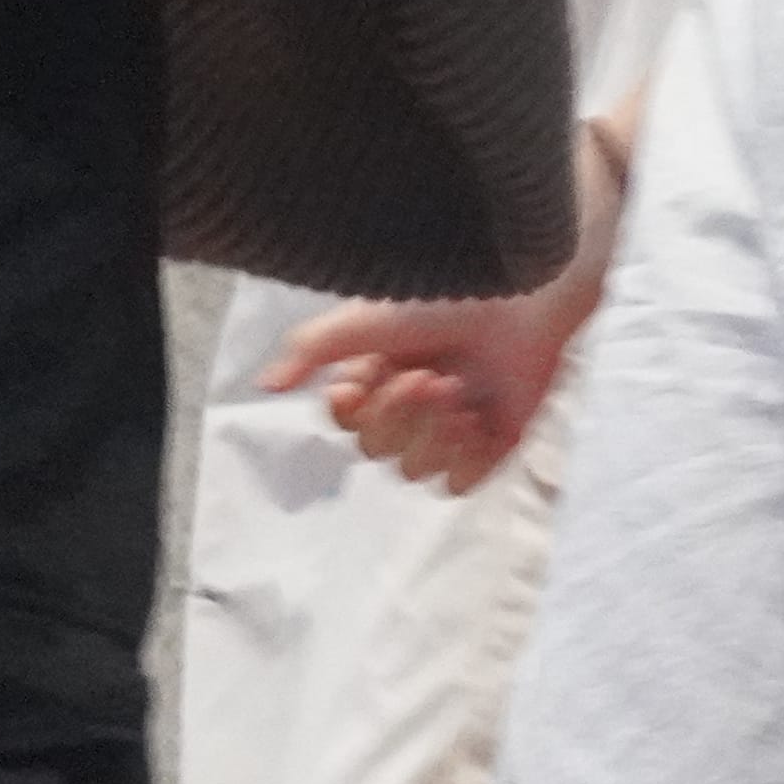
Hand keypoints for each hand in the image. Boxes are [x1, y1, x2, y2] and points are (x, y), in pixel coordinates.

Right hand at [263, 270, 590, 493]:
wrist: (518, 301)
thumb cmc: (441, 298)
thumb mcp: (363, 320)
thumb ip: (310, 350)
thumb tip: (264, 385)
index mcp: (377, 375)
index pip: (343, 422)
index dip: (350, 409)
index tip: (361, 379)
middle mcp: (410, 406)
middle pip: (375, 450)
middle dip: (398, 414)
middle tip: (428, 375)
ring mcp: (451, 429)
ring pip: (414, 472)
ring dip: (432, 432)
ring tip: (459, 390)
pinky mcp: (492, 446)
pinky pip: (460, 484)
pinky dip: (464, 456)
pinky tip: (477, 417)